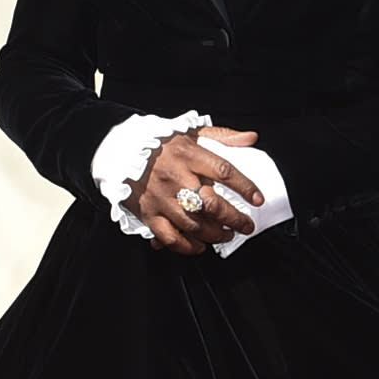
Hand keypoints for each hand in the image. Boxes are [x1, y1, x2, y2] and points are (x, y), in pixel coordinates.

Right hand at [133, 128, 264, 254]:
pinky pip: (170, 237)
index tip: (257, 199)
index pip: (224, 172)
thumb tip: (250, 138)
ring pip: (194, 224)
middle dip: (234, 219)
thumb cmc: (160, 144)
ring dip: (215, 234)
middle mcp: (175, 177)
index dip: (245, 187)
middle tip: (245, 225)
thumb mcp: (191, 132)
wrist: (121, 150)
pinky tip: (199, 246)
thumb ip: (222, 136)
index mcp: (188, 155)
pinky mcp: (149, 214)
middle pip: (211, 204)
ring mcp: (161, 198)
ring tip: (226, 234)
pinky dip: (187, 246)